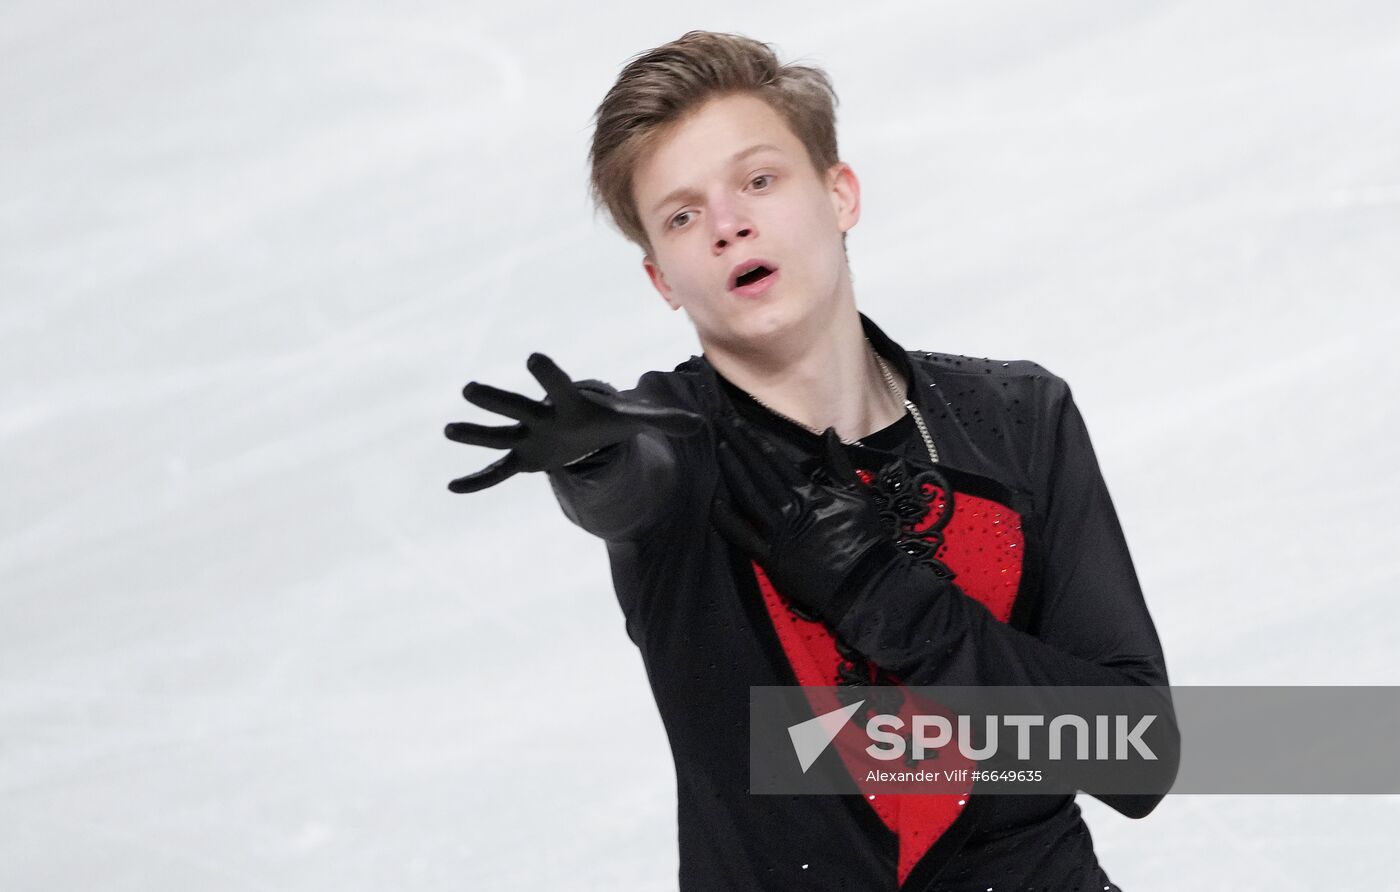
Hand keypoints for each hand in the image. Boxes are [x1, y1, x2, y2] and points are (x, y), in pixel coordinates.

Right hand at [444, 353, 705, 492]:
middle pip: (518, 406)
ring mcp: (527, 437)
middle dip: (497, 400)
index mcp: (569, 403)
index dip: (548, 374)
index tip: (533, 359)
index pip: (559, 385)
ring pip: (498, 435)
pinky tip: (453, 486)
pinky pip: (496, 471)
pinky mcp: (522, 458)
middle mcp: (541, 416)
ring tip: (448, 429)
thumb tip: (700, 424)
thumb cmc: (606, 421)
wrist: (584, 430)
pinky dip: (478, 480)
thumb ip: (664, 420)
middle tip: (469, 388)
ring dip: (475, 434)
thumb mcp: (635, 421)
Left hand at [710, 414, 903, 619]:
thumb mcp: (858, 493)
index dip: (754, 440)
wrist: (864, 581)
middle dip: (737, 447)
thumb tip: (828, 432)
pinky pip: (744, 536)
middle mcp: (788, 508)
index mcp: (808, 492)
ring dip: (732, 472)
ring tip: (719, 450)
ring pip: (748, 496)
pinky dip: (727, 520)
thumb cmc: (865, 536)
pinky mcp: (771, 557)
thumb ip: (838, 462)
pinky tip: (714, 503)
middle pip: (757, 472)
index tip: (738, 424)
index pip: (774, 460)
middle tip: (720, 425)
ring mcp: (777, 533)